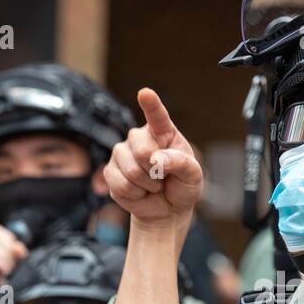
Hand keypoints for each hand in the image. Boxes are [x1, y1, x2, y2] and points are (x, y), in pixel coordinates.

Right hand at [104, 88, 203, 228]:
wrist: (167, 210)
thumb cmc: (182, 186)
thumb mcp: (193, 176)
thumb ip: (182, 164)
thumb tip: (157, 160)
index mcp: (163, 132)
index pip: (157, 115)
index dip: (151, 104)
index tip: (145, 93)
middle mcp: (139, 138)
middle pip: (142, 149)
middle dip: (156, 170)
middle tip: (163, 177)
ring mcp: (122, 153)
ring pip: (131, 170)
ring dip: (148, 185)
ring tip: (153, 185)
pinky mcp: (110, 172)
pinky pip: (121, 184)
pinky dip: (136, 194)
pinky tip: (141, 192)